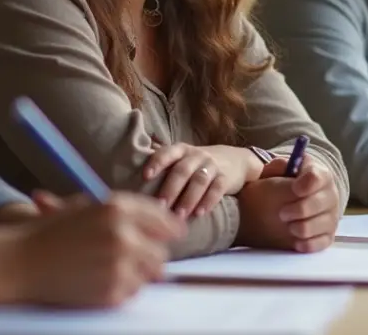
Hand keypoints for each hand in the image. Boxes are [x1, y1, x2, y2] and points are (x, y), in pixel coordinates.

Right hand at [8, 193, 183, 307]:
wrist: (18, 263)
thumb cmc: (48, 233)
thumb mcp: (86, 208)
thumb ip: (125, 212)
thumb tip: (165, 220)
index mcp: (117, 208)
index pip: (163, 218)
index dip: (170, 227)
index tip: (175, 233)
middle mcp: (123, 234)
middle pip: (162, 249)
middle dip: (151, 253)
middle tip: (134, 256)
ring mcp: (120, 264)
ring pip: (151, 273)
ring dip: (139, 272)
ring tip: (111, 269)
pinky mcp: (112, 291)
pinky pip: (133, 292)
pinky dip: (122, 289)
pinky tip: (99, 281)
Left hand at [143, 143, 260, 217]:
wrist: (236, 161)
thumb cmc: (198, 165)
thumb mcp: (183, 158)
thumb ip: (163, 165)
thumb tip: (131, 179)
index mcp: (181, 150)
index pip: (168, 153)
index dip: (157, 162)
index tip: (145, 176)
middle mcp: (197, 155)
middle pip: (182, 170)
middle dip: (171, 188)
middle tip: (160, 206)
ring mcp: (212, 166)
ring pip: (200, 180)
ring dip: (189, 198)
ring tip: (179, 215)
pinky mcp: (226, 177)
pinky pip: (218, 188)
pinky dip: (209, 201)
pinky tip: (200, 213)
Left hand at [234, 157, 339, 252]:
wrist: (274, 210)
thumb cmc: (275, 188)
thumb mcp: (271, 174)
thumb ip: (276, 167)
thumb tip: (282, 165)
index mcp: (318, 175)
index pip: (318, 176)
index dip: (307, 183)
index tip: (294, 189)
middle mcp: (330, 194)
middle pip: (322, 202)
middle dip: (302, 209)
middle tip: (282, 213)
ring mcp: (331, 216)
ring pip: (323, 223)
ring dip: (304, 227)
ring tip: (289, 227)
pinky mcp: (327, 235)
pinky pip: (323, 242)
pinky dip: (309, 243)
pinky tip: (296, 241)